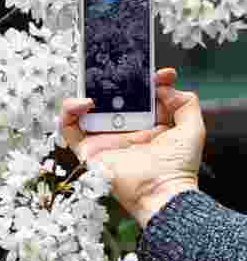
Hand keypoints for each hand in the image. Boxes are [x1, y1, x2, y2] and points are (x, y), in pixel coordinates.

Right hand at [59, 67, 205, 227]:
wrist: (161, 194)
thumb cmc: (178, 169)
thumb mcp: (192, 130)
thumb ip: (186, 105)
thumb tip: (167, 87)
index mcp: (146, 125)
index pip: (139, 96)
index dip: (145, 81)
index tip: (156, 74)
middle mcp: (122, 129)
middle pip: (109, 98)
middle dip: (110, 80)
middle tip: (116, 67)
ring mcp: (103, 138)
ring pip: (85, 108)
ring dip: (86, 91)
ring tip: (96, 83)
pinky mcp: (87, 148)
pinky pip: (69, 126)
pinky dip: (69, 111)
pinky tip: (84, 103)